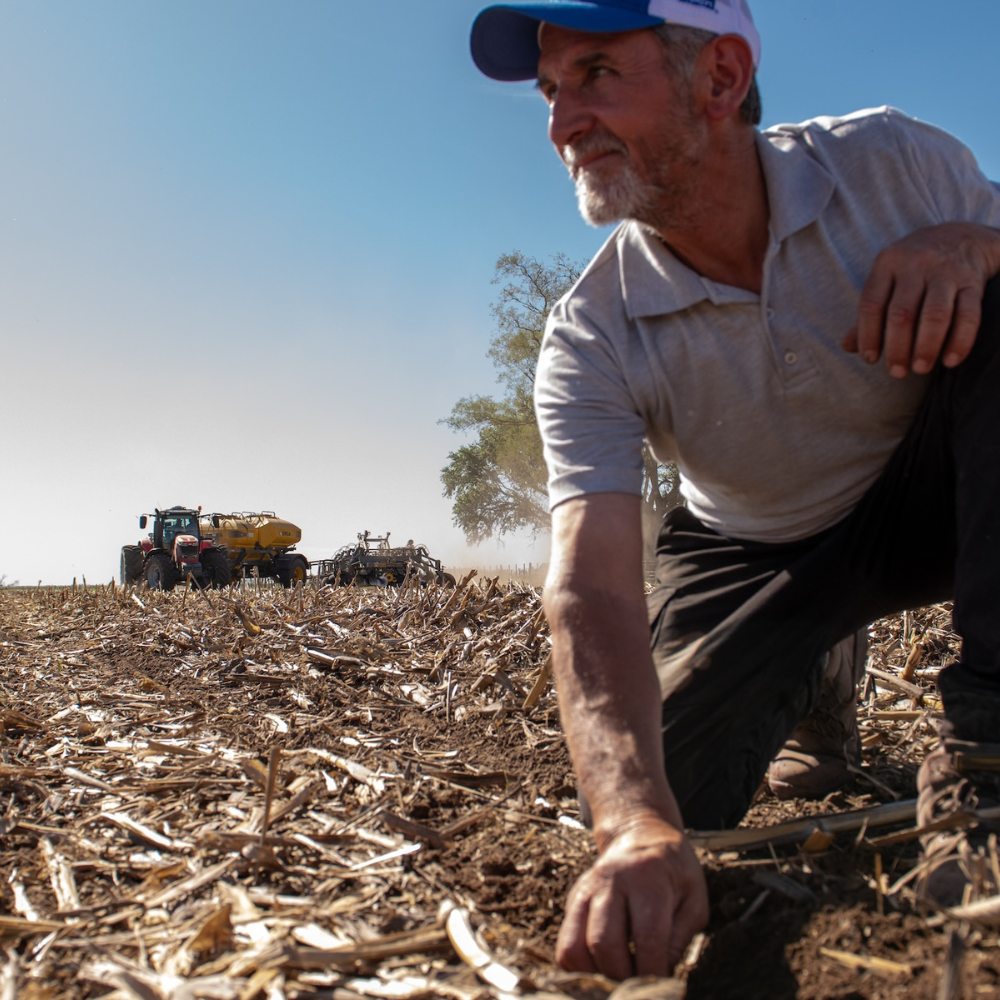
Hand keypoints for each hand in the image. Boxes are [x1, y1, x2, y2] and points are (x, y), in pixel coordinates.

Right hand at [556, 815, 708, 979]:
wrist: (641, 834)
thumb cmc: (674, 872)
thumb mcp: (693, 900)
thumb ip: (679, 938)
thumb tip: (661, 979)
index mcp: (648, 877)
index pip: (647, 938)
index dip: (654, 973)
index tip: (661, 989)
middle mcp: (611, 879)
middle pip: (604, 943)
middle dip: (622, 978)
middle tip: (639, 987)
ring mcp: (587, 888)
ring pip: (576, 946)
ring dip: (597, 976)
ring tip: (619, 980)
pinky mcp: (574, 899)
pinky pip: (565, 944)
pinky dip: (580, 967)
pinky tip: (603, 968)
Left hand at [842, 222, 999, 377]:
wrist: (961, 237)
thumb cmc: (913, 269)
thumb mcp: (886, 280)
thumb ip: (869, 313)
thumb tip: (847, 346)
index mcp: (887, 263)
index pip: (871, 304)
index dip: (868, 336)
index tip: (870, 359)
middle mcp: (916, 264)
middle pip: (902, 313)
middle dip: (898, 348)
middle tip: (897, 372)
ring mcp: (947, 271)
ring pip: (935, 314)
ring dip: (926, 347)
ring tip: (920, 369)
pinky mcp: (973, 282)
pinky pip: (969, 315)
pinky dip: (960, 341)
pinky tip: (950, 361)